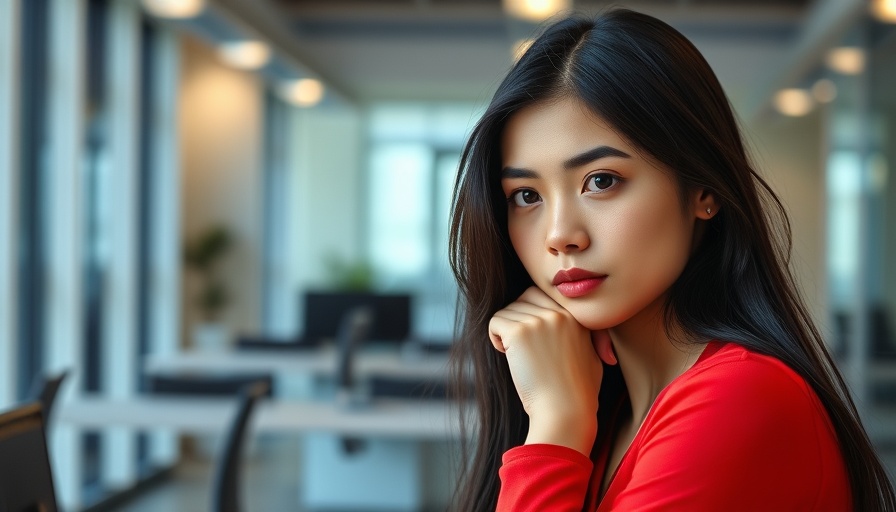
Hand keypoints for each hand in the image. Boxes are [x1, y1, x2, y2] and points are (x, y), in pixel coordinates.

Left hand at [488, 286, 616, 454]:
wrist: (566, 412)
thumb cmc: (577, 392)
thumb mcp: (591, 355)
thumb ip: (579, 333)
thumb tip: (560, 320)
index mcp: (577, 316)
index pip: (542, 295)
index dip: (531, 314)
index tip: (533, 339)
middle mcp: (559, 313)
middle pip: (523, 298)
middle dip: (518, 319)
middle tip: (521, 346)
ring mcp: (539, 321)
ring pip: (507, 311)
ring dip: (506, 332)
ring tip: (518, 356)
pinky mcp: (520, 332)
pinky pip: (495, 322)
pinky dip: (495, 338)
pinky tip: (506, 355)